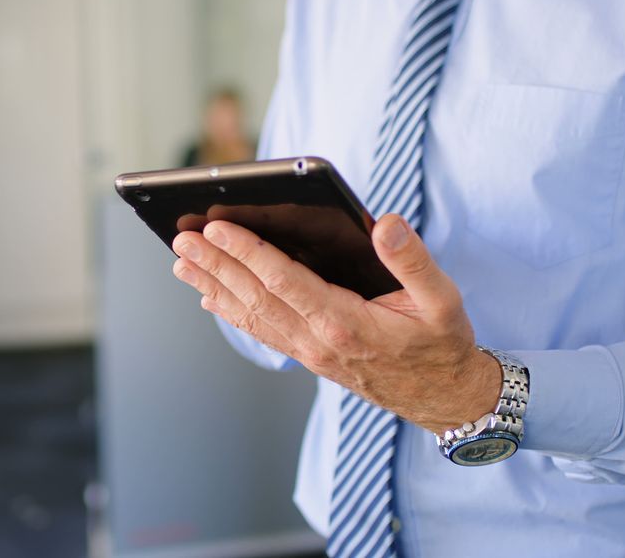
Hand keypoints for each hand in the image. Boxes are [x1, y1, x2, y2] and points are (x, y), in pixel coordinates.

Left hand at [170, 213, 500, 433]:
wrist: (443, 398)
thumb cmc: (441, 344)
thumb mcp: (442, 299)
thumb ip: (412, 260)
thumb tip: (385, 224)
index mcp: (345, 322)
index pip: (283, 280)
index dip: (247, 252)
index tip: (217, 228)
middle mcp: (318, 339)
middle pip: (255, 296)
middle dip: (216, 265)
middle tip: (182, 240)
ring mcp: (309, 351)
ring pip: (252, 316)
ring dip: (214, 287)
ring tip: (182, 264)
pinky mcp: (309, 356)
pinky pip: (262, 332)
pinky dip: (232, 314)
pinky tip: (211, 299)